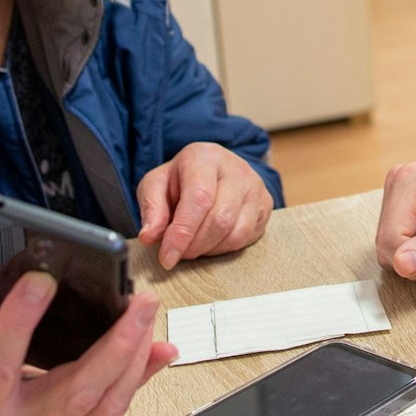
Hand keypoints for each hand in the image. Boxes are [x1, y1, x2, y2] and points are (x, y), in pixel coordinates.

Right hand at [0, 267, 174, 415]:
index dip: (19, 321)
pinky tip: (161, 347)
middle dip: (113, 347)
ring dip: (134, 360)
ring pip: (102, 406)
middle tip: (139, 301)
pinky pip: (113, 408)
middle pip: (73, 393)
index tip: (42, 279)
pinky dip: (141, 376)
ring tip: (147, 314)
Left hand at [135, 142, 272, 268]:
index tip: (166, 257)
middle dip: (194, 246)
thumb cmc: (180, 179)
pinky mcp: (265, 205)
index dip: (182, 233)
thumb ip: (151, 209)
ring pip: (235, 233)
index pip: (199, 198)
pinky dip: (223, 249)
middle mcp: (235, 168)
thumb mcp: (156, 185)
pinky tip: (210, 242)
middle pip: (220, 219)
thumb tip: (150, 237)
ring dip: (209, 250)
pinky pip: (246, 238)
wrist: (209, 171)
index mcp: (204, 157)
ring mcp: (255, 186)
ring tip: (192, 246)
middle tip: (177, 253)